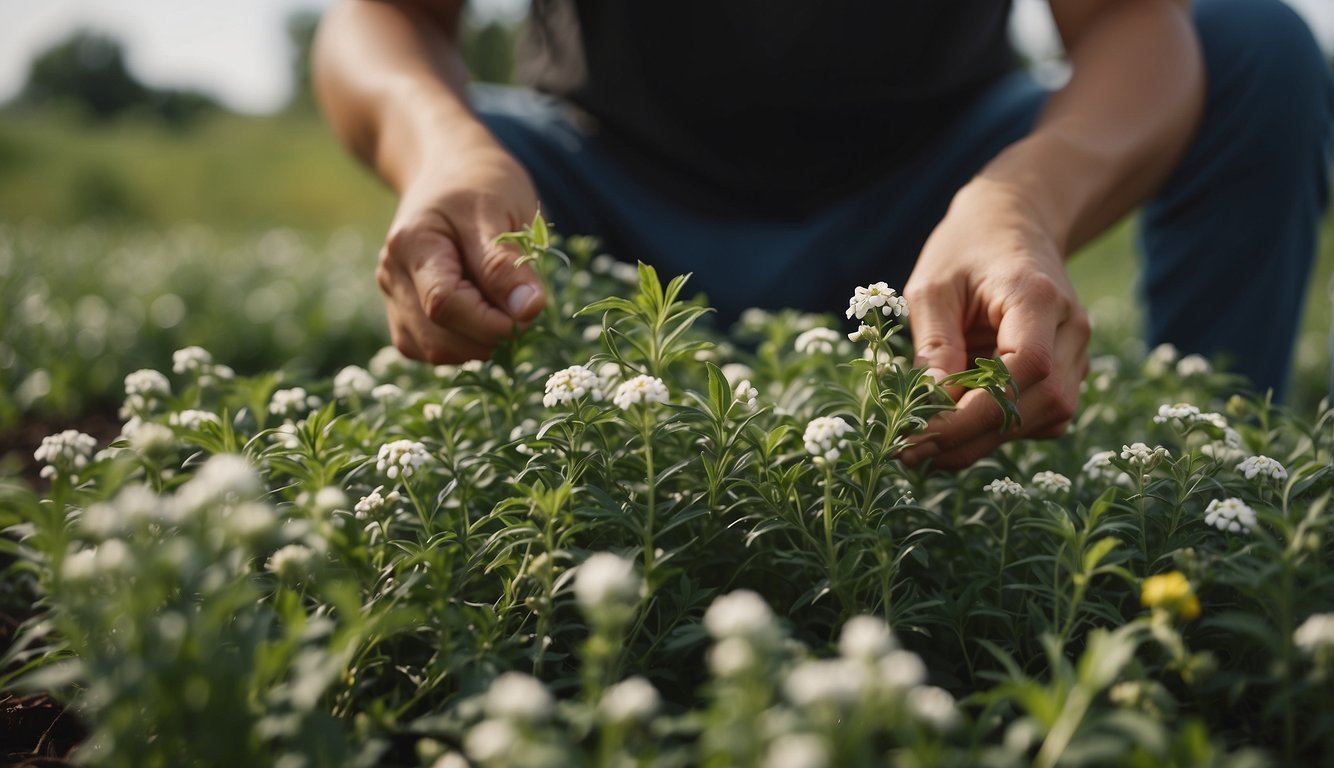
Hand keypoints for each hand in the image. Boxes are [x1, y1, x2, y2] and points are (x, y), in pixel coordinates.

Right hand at [377, 139, 546, 362]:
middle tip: (524, 308)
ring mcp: (393, 296)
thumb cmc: (481, 184)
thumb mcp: (503, 211)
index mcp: (413, 242)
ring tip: (505, 307)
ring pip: (435, 351)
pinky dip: (465, 345)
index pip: (444, 303)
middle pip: (437, 336)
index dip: (491, 322)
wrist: (450, 170)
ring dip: (480, 344)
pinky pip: (432, 350)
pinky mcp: (402, 315)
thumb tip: (529, 310)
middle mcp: (392, 273)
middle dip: (490, 336)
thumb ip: (509, 264)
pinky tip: (485, 316)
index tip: (532, 311)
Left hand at [899, 181, 1089, 469]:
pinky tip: (955, 432)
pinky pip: (1040, 418)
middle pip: (1039, 404)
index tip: (921, 433)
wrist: (1013, 225)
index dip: (975, 411)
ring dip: (984, 442)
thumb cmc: (965, 249)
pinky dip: (998, 431)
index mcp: (1037, 297)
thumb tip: (930, 406)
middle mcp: (1070, 330)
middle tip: (910, 454)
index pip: (1025, 367)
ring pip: (1043, 419)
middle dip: (973, 438)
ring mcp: (1077, 353)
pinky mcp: (1068, 371)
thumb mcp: (931, 286)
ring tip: (924, 449)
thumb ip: (933, 344)